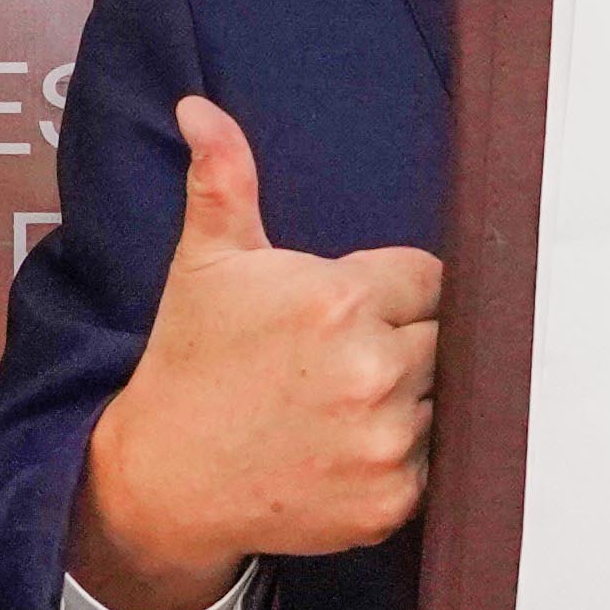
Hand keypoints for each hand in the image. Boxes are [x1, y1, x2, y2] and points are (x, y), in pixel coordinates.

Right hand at [70, 101, 439, 609]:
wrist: (163, 480)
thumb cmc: (191, 362)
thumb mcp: (206, 264)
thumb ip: (224, 180)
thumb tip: (200, 108)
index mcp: (340, 300)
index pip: (431, 277)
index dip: (396, 292)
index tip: (355, 312)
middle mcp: (373, 371)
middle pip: (445, 336)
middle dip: (406, 340)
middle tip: (342, 362)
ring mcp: (385, 441)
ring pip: (445, 398)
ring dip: (412, 398)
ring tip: (341, 405)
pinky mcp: (392, 500)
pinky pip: (436, 462)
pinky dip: (404, 456)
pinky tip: (348, 448)